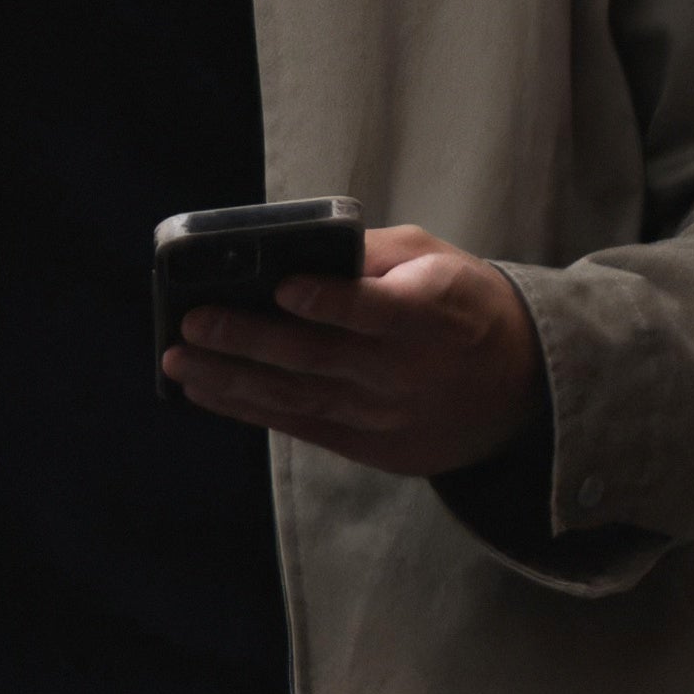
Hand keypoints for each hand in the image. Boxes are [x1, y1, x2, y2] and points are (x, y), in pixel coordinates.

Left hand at [165, 225, 548, 481]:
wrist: (516, 389)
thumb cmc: (462, 305)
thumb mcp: (437, 262)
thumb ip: (371, 256)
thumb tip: (296, 249)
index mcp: (432, 313)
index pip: (377, 309)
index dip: (329, 301)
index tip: (283, 286)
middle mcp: (404, 370)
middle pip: (317, 357)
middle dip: (248, 340)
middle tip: (191, 322)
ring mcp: (382, 414)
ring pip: (295, 397)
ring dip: (229, 379)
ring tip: (178, 360)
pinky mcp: (364, 444)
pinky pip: (295, 425)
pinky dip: (244, 407)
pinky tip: (202, 389)